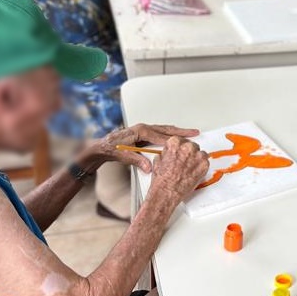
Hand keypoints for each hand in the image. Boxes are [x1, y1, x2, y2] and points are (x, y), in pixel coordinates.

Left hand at [79, 123, 201, 173]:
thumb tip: (149, 168)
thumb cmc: (111, 148)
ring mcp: (144, 129)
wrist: (102, 146)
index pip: (161, 137)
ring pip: (165, 130)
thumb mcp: (124, 155)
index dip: (173, 142)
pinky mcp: (144, 134)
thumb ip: (138, 161)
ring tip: (190, 133)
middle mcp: (144, 128)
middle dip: (182, 132)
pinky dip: (170, 134)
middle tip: (194, 133)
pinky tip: (176, 136)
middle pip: (167, 130)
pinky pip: (160, 133)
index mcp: (141, 131)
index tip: (184, 145)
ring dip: (177, 132)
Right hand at [149, 136, 210, 203]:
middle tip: (184, 161)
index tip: (179, 152)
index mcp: (175, 143)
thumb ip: (166, 153)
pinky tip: (193, 171)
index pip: (180, 140)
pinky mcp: (204, 165)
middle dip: (188, 153)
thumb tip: (168, 154)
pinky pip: (205, 161)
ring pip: (199, 153)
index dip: (179, 148)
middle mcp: (187, 147)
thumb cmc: (162, 179)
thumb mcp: (158, 161)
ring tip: (188, 167)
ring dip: (195, 158)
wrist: (167, 192)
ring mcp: (197, 156)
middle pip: (191, 145)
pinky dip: (201, 166)